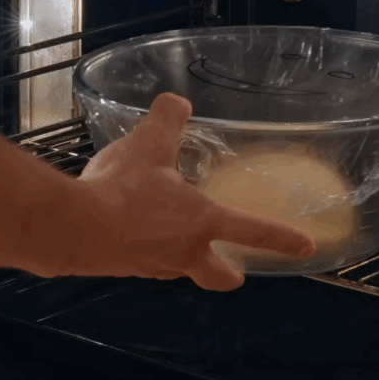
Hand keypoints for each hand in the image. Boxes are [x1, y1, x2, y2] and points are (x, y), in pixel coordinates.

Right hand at [33, 93, 315, 290]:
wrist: (72, 228)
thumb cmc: (120, 190)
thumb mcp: (149, 143)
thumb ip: (168, 118)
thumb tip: (176, 102)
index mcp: (202, 223)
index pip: (253, 232)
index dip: (283, 239)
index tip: (306, 247)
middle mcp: (184, 253)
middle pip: (219, 277)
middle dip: (229, 274)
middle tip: (234, 267)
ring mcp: (154, 267)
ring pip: (180, 269)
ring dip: (183, 256)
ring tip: (169, 230)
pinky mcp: (125, 269)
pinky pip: (146, 262)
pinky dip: (147, 249)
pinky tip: (130, 228)